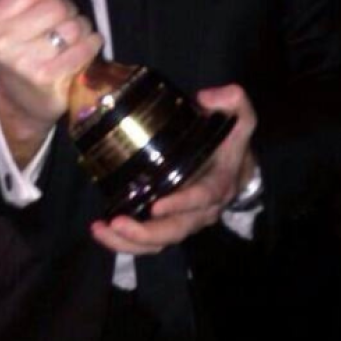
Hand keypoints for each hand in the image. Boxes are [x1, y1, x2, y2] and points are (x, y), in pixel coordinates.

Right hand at [0, 0, 102, 158]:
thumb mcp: (15, 22)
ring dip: (82, 28)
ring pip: (73, 26)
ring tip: (74, 37)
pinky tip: (86, 47)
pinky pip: (84, 48)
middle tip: (65, 21)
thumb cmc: (22, 54)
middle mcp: (3, 43)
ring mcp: (24, 63)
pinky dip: (91, 44)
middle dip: (68, 10)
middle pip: (56, 6)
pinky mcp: (47, 78)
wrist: (22, 103)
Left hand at [90, 83, 256, 254]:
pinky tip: (102, 232)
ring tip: (101, 230)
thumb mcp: (239, 116)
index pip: (202, 198)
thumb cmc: (229, 141)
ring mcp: (185, 220)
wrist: (236, 166)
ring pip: (160, 242)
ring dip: (129, 241)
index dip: (181, 204)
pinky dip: (125, 242)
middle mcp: (202, 210)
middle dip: (145, 232)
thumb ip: (232, 100)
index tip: (156, 206)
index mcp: (218, 184)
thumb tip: (205, 98)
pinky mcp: (169, 223)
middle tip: (117, 222)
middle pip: (176, 229)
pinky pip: (150, 242)